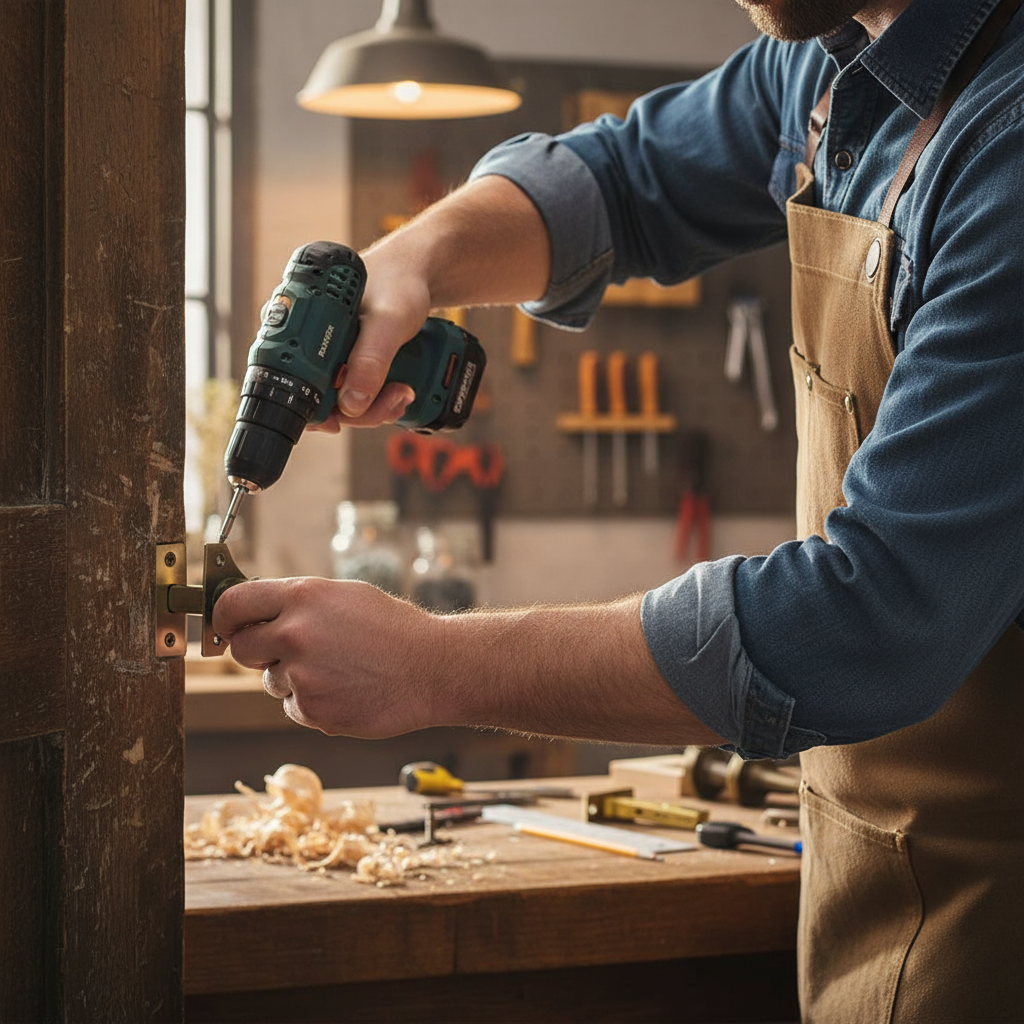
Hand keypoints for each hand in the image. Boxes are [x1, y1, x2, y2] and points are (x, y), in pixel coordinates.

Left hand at [212, 577, 438, 736]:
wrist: (433, 669)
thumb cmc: (395, 629)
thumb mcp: (345, 596)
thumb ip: (298, 602)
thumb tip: (256, 611)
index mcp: (303, 597)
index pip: (233, 604)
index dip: (225, 617)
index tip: (226, 625)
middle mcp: (295, 634)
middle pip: (242, 648)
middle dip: (257, 650)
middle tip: (288, 651)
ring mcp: (302, 676)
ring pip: (271, 681)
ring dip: (293, 678)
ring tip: (338, 669)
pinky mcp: (312, 710)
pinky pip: (293, 706)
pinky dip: (312, 702)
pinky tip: (346, 689)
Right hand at [307, 251, 426, 431]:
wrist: (416, 276)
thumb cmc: (398, 285)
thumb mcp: (388, 322)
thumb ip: (371, 360)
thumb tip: (350, 403)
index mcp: (300, 320)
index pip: (289, 379)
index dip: (314, 409)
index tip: (339, 422)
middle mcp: (309, 340)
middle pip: (318, 399)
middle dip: (359, 410)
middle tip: (394, 397)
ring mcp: (330, 354)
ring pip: (341, 402)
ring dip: (375, 407)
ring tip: (402, 391)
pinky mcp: (350, 364)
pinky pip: (356, 395)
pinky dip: (378, 401)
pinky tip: (399, 391)